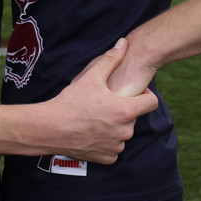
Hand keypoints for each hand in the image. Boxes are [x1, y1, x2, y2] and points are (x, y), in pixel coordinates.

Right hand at [45, 39, 157, 163]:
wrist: (49, 129)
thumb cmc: (70, 102)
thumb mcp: (91, 77)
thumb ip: (110, 60)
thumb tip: (123, 43)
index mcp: (125, 111)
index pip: (151, 102)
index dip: (143, 94)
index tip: (130, 91)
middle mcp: (125, 131)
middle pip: (134, 116)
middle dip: (124, 109)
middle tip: (103, 103)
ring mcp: (116, 146)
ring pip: (123, 132)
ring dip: (115, 125)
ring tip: (95, 116)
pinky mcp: (106, 158)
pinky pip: (113, 147)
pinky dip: (106, 140)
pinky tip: (92, 131)